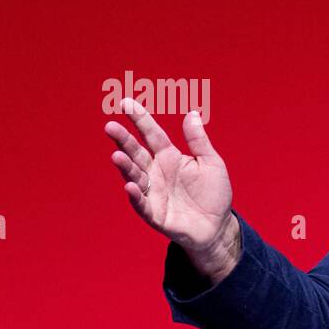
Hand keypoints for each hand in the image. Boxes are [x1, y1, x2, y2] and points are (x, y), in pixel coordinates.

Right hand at [105, 99, 236, 275]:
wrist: (217, 226)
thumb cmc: (214, 193)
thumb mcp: (211, 163)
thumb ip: (199, 141)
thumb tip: (192, 113)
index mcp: (169, 157)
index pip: (152, 134)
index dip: (140, 119)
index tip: (126, 103)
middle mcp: (156, 173)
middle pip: (137, 153)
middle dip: (123, 141)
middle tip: (110, 126)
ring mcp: (153, 193)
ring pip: (135, 176)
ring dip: (125, 167)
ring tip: (117, 156)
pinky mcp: (155, 214)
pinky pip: (143, 205)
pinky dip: (136, 196)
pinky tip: (131, 186)